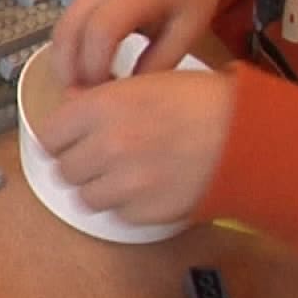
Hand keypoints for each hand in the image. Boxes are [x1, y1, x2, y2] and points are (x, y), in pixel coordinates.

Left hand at [37, 70, 236, 223]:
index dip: (61, 139)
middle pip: (64, 170)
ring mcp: (127, 182)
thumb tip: (70, 106)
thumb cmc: (201, 102)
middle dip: (80, 165)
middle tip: (101, 158)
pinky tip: (151, 186)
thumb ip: (99, 97)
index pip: (49, 136)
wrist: (248, 136)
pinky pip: (120, 214)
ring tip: (126, 174)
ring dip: (101, 188)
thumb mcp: (145, 83)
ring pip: (87, 197)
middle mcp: (108, 145)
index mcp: (103, 107)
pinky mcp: (147, 212)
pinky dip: (130, 205)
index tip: (71, 141)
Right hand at [48, 0, 232, 89]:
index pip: (100, 32)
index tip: (105, 95)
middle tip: (84, 101)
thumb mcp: (189, 28)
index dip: (95, 69)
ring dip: (65, 61)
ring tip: (86, 88)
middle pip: (67, 30)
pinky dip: (71, 47)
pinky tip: (89, 67)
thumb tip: (126, 97)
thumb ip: (159, 62)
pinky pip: (68, 19)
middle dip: (70, 71)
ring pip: (61, 27)